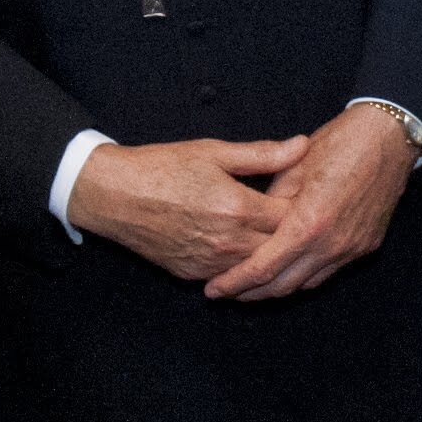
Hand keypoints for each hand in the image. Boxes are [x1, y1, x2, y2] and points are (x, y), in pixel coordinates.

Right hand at [71, 134, 307, 281]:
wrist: (114, 195)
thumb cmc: (162, 167)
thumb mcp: (214, 152)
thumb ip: (263, 155)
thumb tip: (302, 146)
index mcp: (238, 208)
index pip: (291, 216)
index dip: (303, 207)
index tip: (307, 197)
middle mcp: (228, 241)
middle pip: (279, 246)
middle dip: (291, 233)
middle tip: (300, 218)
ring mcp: (210, 263)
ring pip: (257, 266)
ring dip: (268, 252)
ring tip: (277, 236)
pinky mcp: (193, 274)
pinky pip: (230, 275)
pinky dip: (241, 264)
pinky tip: (245, 248)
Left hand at [205, 105, 413, 300]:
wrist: (389, 137)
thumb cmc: (340, 143)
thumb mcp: (292, 167)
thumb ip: (269, 202)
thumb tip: (252, 221)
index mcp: (308, 224)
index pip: (263, 267)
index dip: (234, 283)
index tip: (212, 290)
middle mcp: (330, 245)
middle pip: (282, 285)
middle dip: (251, 293)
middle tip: (225, 292)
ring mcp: (351, 249)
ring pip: (306, 284)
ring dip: (277, 287)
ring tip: (252, 285)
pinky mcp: (365, 246)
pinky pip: (328, 272)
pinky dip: (304, 275)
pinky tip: (289, 269)